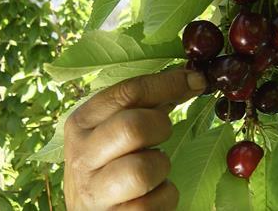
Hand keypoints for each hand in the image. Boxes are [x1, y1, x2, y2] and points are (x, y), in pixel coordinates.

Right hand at [64, 70, 206, 209]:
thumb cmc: (112, 164)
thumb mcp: (116, 130)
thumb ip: (146, 105)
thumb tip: (191, 79)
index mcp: (82, 123)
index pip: (127, 92)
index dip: (167, 83)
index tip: (197, 79)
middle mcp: (81, 155)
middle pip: (132, 127)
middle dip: (160, 127)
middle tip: (163, 134)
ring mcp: (94, 192)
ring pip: (143, 169)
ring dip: (160, 167)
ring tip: (152, 169)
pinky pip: (154, 203)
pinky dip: (164, 196)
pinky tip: (151, 194)